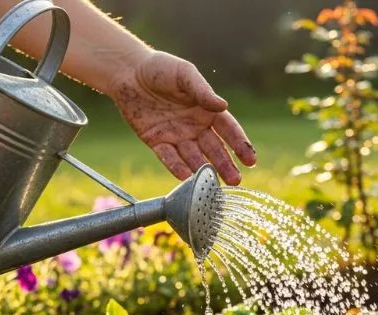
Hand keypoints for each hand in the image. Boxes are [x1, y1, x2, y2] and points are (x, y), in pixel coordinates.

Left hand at [107, 51, 256, 183]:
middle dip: (225, 165)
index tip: (250, 160)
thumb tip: (223, 106)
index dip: (240, 144)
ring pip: (193, 157)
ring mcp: (177, 136)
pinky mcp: (157, 141)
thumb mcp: (184, 74)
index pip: (228, 130)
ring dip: (203, 170)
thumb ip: (202, 91)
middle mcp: (195, 126)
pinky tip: (186, 178)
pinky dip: (177, 167)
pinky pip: (168, 157)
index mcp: (207, 110)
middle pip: (214, 149)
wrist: (126, 70)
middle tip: (235, 180)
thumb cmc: (159, 68)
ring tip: (212, 184)